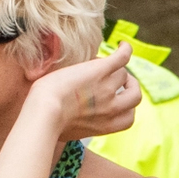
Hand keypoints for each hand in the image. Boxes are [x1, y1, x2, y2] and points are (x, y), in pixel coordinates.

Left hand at [24, 41, 139, 142]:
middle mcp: (112, 108)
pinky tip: (122, 45)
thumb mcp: (68, 132)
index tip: (117, 102)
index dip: (125, 108)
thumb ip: (79, 125)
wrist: (44, 113)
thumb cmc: (47, 124)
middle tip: (121, 82)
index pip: (128, 118)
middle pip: (135, 95)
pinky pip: (122, 57)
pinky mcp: (100, 70)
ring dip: (114, 70)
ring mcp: (108, 88)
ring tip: (100, 64)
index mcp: (106, 126)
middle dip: (130, 88)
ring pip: (122, 75)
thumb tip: (72, 122)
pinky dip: (125, 50)